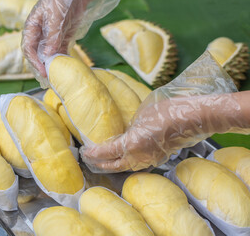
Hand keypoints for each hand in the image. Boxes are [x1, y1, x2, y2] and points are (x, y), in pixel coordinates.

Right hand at [22, 0, 121, 82]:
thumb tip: (47, 56)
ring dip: (51, 67)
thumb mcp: (55, 18)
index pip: (28, 48)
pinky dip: (62, 60)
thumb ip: (52, 37)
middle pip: (37, 55)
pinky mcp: (62, 39)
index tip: (42, 71)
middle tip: (47, 81)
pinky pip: (60, 52)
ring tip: (55, 80)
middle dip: (41, 68)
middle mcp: (40, 34)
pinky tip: (64, 69)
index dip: (34, 61)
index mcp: (32, 27)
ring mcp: (51, 37)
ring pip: (48, 56)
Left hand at [81, 92, 249, 171]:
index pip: (105, 153)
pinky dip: (125, 162)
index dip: (92, 154)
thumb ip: (129, 127)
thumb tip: (123, 132)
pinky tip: (122, 157)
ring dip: (112, 165)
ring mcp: (149, 160)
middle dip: (98, 164)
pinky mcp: (157, 158)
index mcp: (131, 144)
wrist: (192, 117)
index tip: (84, 151)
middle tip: (87, 159)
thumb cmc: (166, 110)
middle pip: (113, 166)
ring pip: (125, 167)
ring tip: (101, 161)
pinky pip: (137, 164)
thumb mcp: (140, 115)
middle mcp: (138, 157)